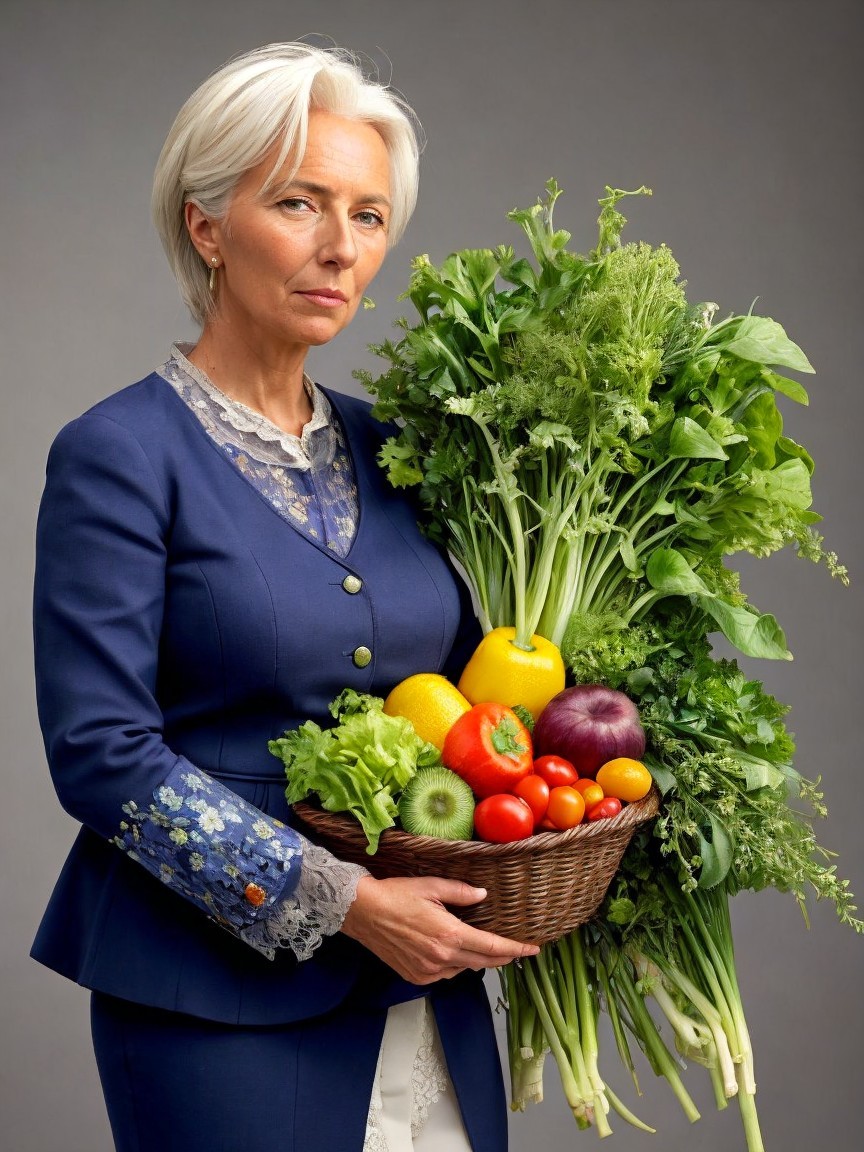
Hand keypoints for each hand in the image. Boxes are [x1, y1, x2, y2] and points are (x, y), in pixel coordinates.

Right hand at [340, 874, 539, 983]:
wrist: (362, 912)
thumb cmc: (395, 895)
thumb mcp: (432, 886)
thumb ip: (461, 892)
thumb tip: (483, 895)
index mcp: (449, 935)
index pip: (492, 947)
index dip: (515, 949)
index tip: (532, 950)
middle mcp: (441, 958)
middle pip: (483, 962)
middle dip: (502, 957)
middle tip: (516, 950)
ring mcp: (427, 970)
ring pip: (463, 969)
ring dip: (475, 959)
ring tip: (478, 943)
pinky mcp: (415, 976)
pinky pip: (445, 974)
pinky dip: (454, 964)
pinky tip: (451, 950)